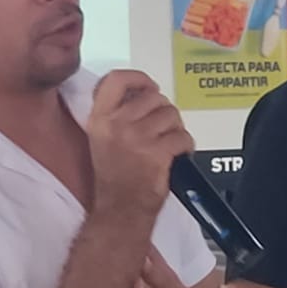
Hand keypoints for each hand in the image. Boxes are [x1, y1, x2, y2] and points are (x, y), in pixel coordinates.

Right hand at [86, 70, 193, 217]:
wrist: (120, 209)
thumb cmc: (115, 177)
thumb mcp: (102, 138)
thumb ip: (117, 113)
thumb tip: (143, 92)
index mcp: (100, 119)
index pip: (116, 80)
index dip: (138, 78)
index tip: (149, 86)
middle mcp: (117, 125)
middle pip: (154, 98)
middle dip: (164, 111)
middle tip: (162, 128)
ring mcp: (137, 139)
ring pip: (171, 115)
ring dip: (176, 128)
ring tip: (168, 143)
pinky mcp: (157, 153)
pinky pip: (183, 137)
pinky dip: (186, 146)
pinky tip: (178, 154)